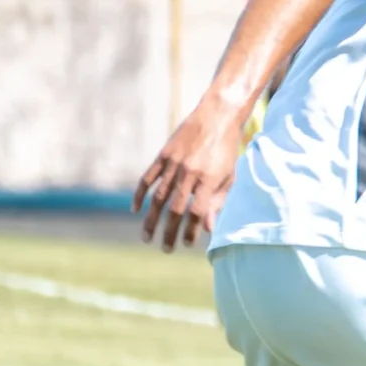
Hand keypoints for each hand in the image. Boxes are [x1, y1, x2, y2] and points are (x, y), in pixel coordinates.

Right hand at [135, 102, 247, 251]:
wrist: (216, 116)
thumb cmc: (226, 149)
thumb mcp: (229, 175)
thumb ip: (218, 201)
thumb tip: (207, 228)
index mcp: (209, 180)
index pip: (196, 213)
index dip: (190, 231)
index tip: (186, 244)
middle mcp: (189, 173)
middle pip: (175, 209)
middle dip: (169, 232)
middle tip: (165, 249)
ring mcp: (173, 164)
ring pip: (158, 198)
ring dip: (151, 220)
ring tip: (146, 237)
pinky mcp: (163, 155)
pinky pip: (147, 178)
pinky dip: (139, 194)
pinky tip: (135, 210)